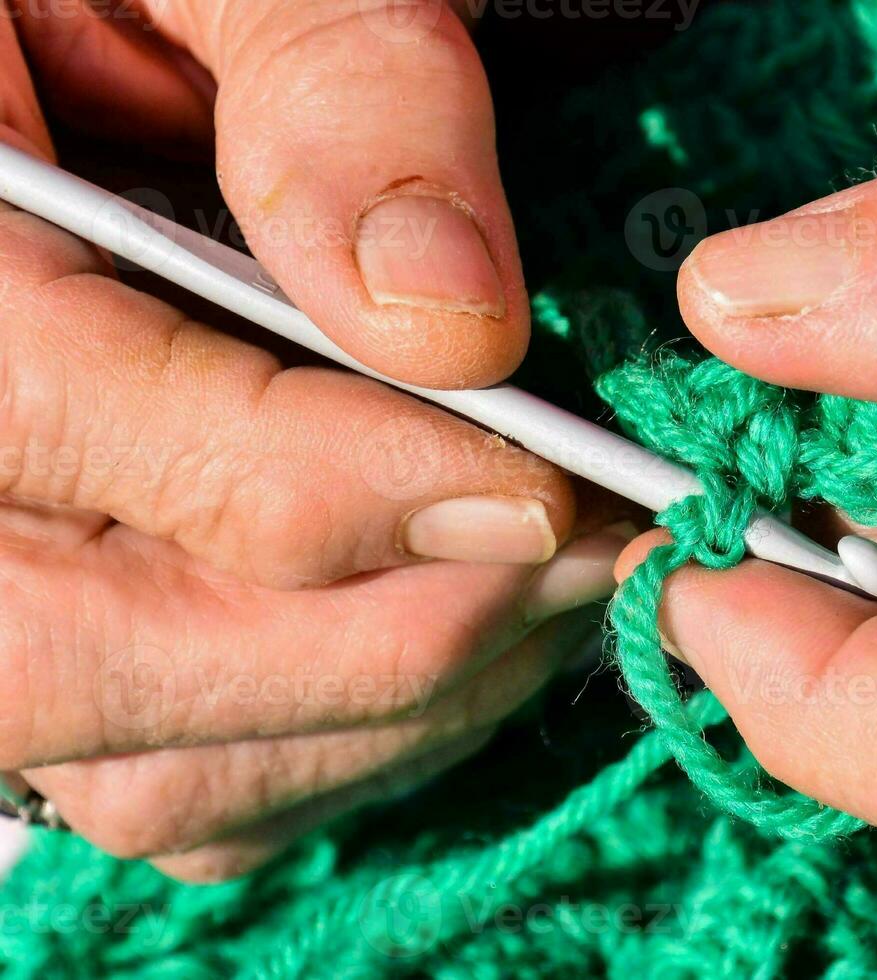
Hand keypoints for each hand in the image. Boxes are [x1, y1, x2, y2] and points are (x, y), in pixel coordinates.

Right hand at [0, 1, 621, 879]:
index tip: (553, 488)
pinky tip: (452, 627)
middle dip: (395, 626)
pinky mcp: (60, 655)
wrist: (92, 58)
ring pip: (153, 764)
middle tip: (595, 549)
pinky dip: (343, 747)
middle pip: (100, 656)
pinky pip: (182, 787)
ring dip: (393, 703)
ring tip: (551, 585)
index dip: (341, 487)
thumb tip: (450, 321)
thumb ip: (334, 96)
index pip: (70, 427)